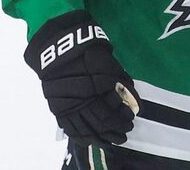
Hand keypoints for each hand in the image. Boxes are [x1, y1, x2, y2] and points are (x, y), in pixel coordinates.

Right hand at [24, 15, 137, 145]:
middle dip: (114, 132)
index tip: (130, 122)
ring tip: (109, 141)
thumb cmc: (87, 51)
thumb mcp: (108, 62)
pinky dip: (81, 137)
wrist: (57, 48)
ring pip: (85, 131)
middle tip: (123, 134)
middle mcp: (81, 102)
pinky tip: (90, 140)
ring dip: (99, 139)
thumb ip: (119, 81)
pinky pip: (70, 129)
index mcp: (94, 90)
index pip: (109, 116)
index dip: (121, 122)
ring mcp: (68, 107)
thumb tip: (132, 99)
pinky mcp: (58, 109)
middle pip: (99, 126)